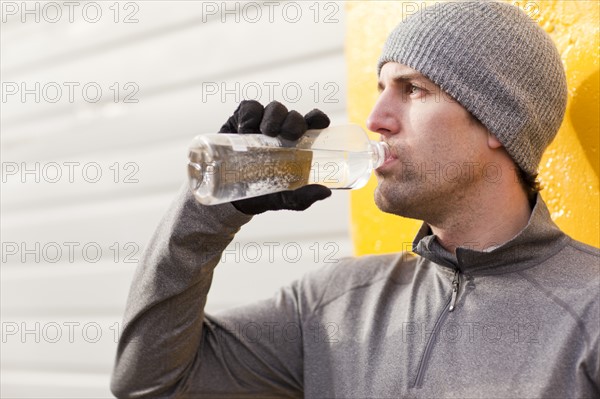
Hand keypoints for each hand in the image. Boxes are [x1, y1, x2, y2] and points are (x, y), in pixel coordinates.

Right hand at [219, 100, 331, 214]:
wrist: (230, 198)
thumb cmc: (262, 195)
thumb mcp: (285, 199)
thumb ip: (304, 196)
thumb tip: (326, 192)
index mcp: (298, 144)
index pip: (313, 123)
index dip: (317, 118)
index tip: (318, 124)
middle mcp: (282, 131)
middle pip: (294, 115)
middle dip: (293, 121)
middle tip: (288, 135)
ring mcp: (261, 124)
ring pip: (274, 108)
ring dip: (273, 117)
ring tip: (266, 133)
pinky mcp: (241, 121)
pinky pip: (249, 108)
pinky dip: (250, 115)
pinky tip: (246, 129)